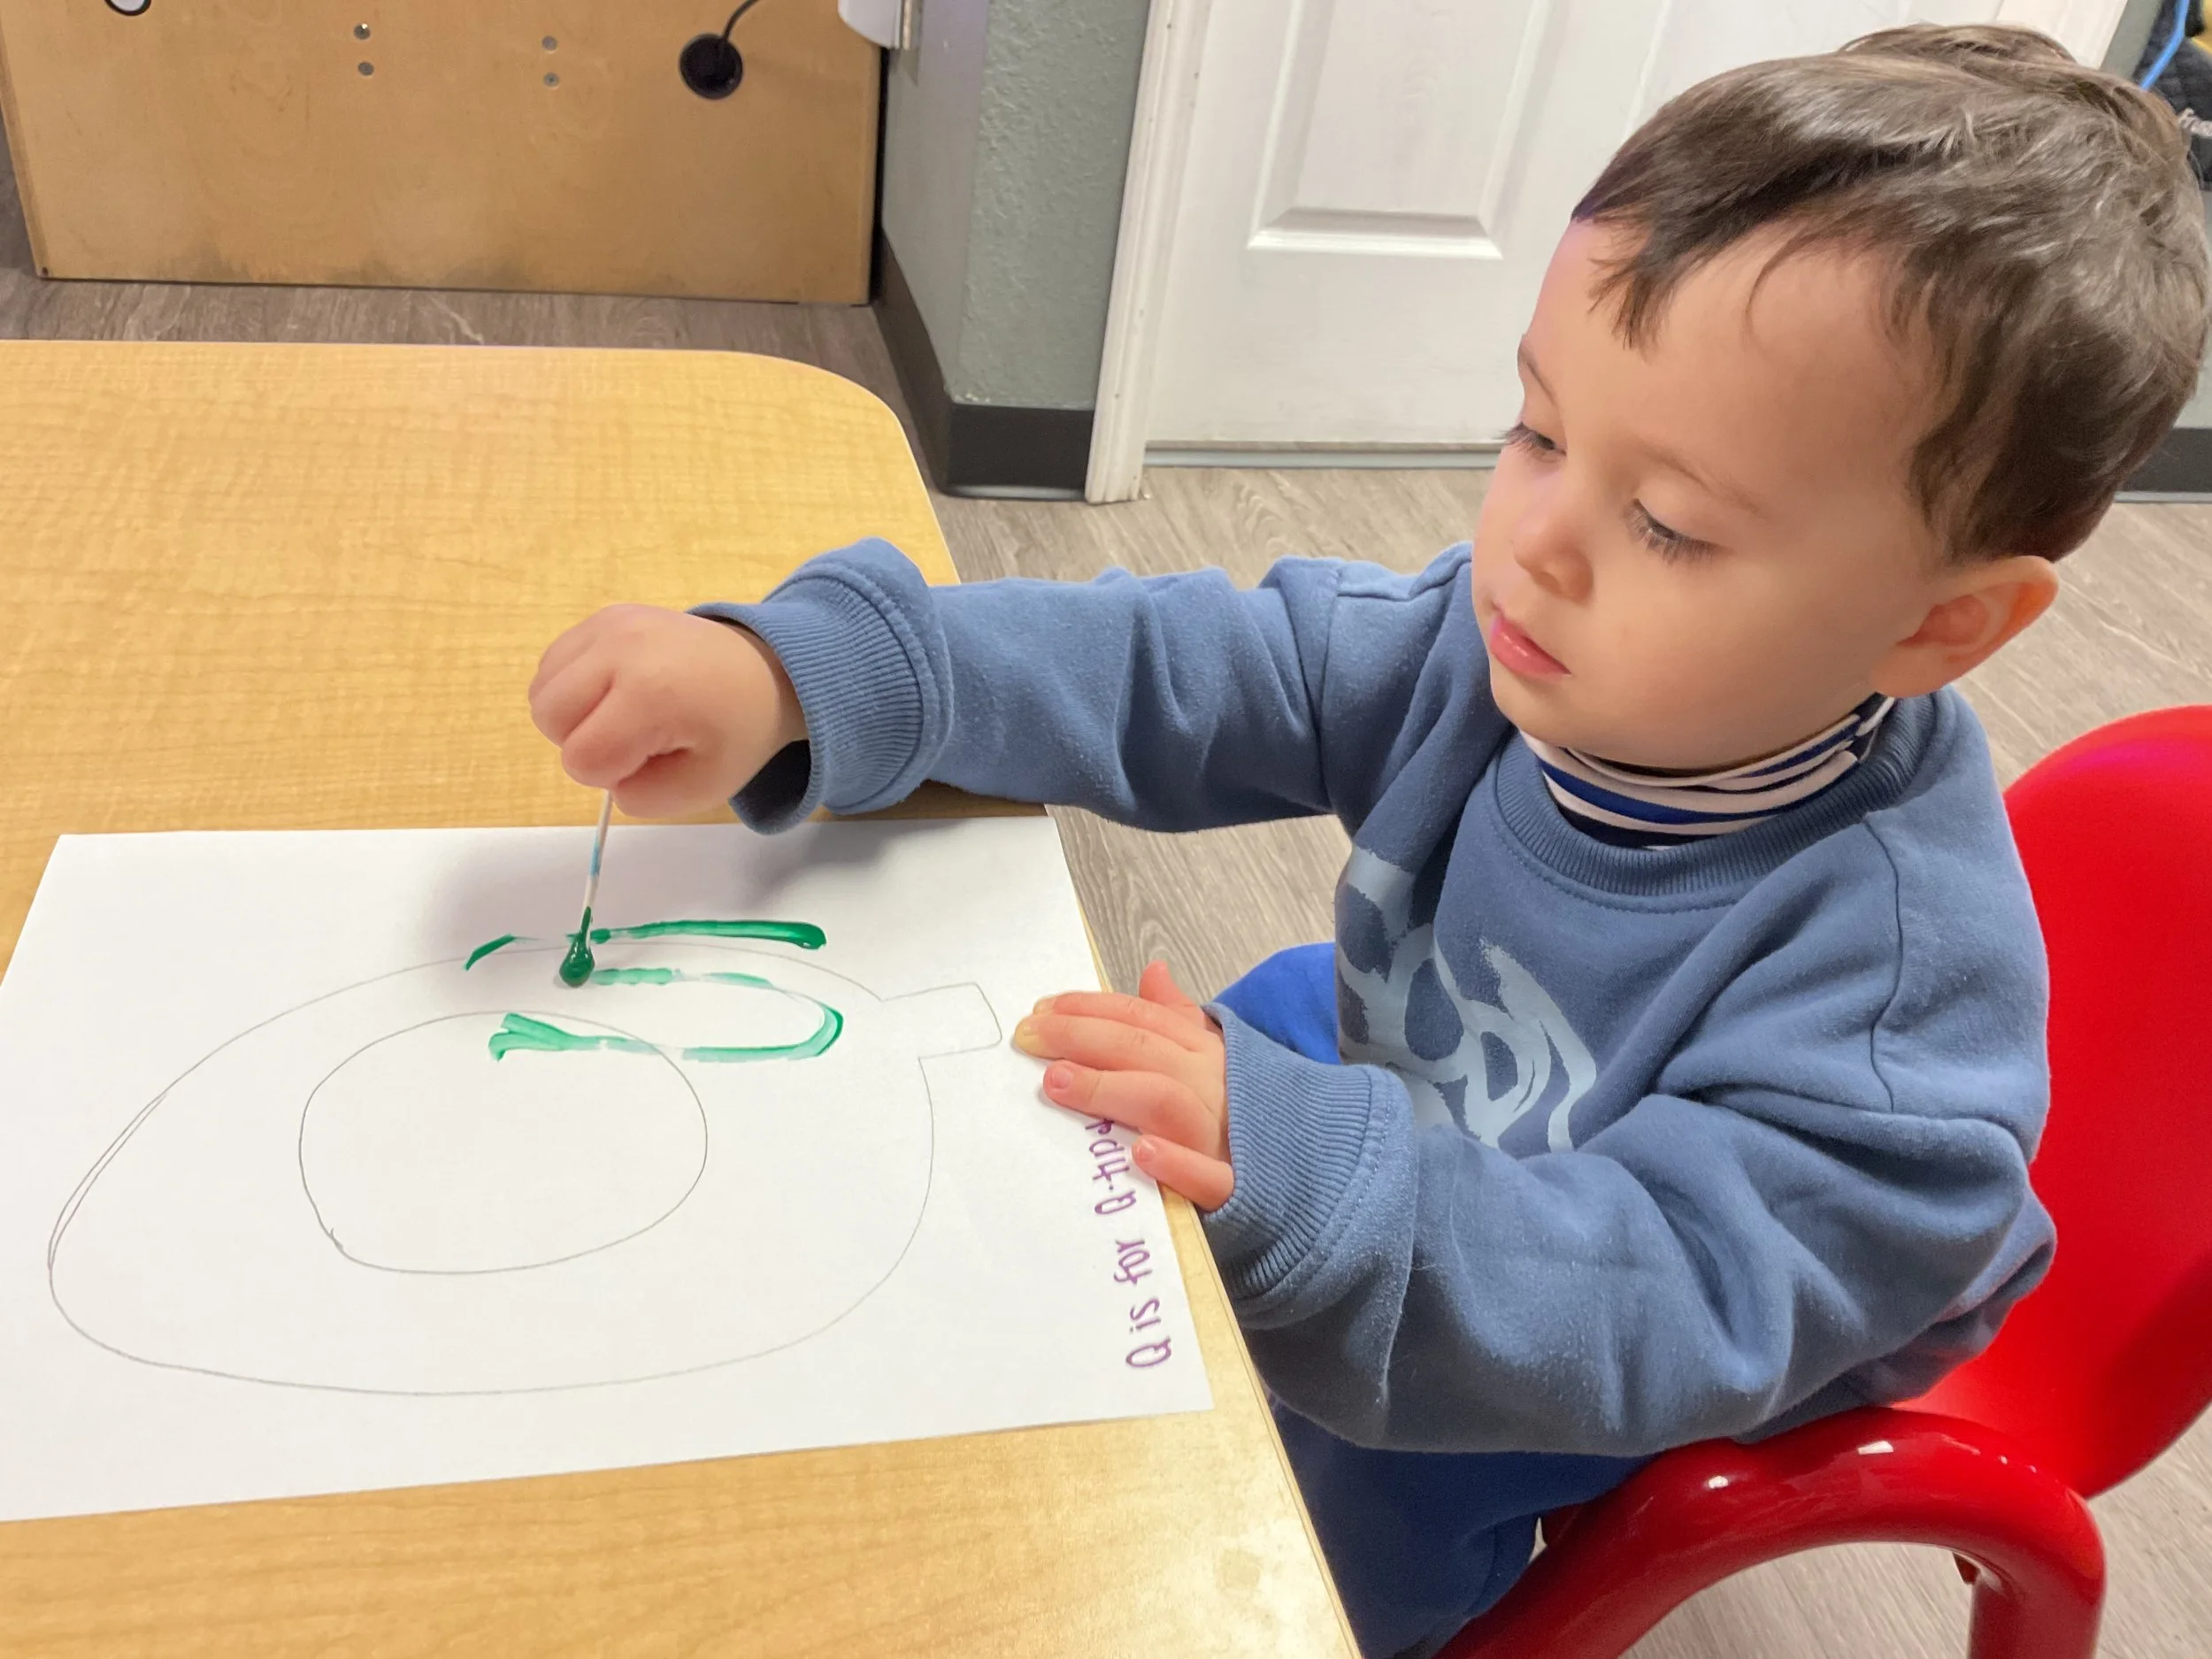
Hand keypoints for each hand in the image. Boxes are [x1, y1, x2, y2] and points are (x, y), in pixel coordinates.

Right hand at [529, 605, 804, 817]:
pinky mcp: (604, 615)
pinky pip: (554, 664)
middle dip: (582, 743)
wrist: (761, 671)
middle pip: (548, 717)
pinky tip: (616, 690)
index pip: (581, 759)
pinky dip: (574, 687)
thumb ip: (641, 798)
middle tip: (633, 739)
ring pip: (542, 689)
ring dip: (573, 715)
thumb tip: (600, 773)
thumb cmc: (734, 731)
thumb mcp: (702, 788)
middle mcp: (621, 647)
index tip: (651, 759)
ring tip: (624, 713)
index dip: (609, 775)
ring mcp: (609, 624)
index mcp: (650, 694)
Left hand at [1013, 962, 1232, 1210]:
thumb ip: (1179, 1017)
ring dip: (1111, 1089)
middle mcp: (1213, 1086)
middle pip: (1142, 1050)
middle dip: (1081, 1037)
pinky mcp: (1238, 1189)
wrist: (1316, 1170)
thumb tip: (1152, 971)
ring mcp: (1225, 1136)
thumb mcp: (1218, 1057)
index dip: (1090, 1008)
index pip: (1142, 1020)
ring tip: (1059, 1081)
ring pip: (1166, 1102)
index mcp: (1207, 1053)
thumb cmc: (1250, 1113)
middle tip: (1027, 1037)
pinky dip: (1177, 1164)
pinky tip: (1140, 1152)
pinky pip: (1210, 1178)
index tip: (1041, 1008)